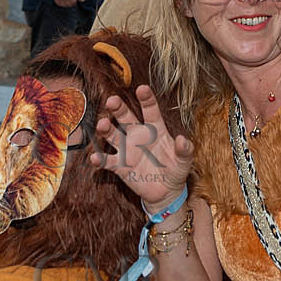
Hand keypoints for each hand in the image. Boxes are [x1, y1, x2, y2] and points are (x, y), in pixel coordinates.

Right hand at [89, 85, 193, 211]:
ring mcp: (127, 149)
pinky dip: (100, 159)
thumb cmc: (175, 170)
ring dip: (106, 129)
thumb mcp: (184, 161)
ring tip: (102, 124)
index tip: (142, 88)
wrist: (165, 192)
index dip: (146, 99)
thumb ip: (185, 150)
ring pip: (113, 135)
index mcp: (155, 129)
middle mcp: (138, 135)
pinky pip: (108, 161)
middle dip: (118, 108)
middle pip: (126, 118)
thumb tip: (184, 140)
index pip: (150, 111)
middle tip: (112, 100)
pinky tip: (95, 158)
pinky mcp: (120, 165)